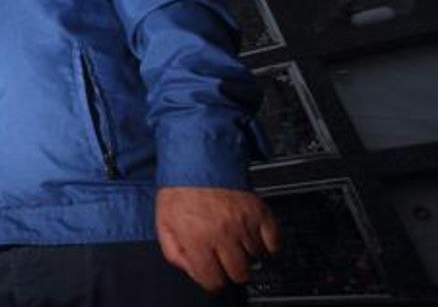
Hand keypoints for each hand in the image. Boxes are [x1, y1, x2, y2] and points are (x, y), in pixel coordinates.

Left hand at [156, 186, 280, 291]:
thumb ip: (174, 252)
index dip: (211, 280)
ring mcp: (244, 223)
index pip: (213, 280)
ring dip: (246, 253)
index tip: (212, 274)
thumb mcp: (164, 223)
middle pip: (239, 274)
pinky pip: (274, 241)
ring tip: (234, 240)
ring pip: (255, 258)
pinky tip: (255, 239)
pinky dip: (268, 244)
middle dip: (230, 270)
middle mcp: (223, 233)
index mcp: (198, 238)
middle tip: (224, 259)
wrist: (197, 158)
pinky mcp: (259, 212)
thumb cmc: (180, 190)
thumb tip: (192, 270)